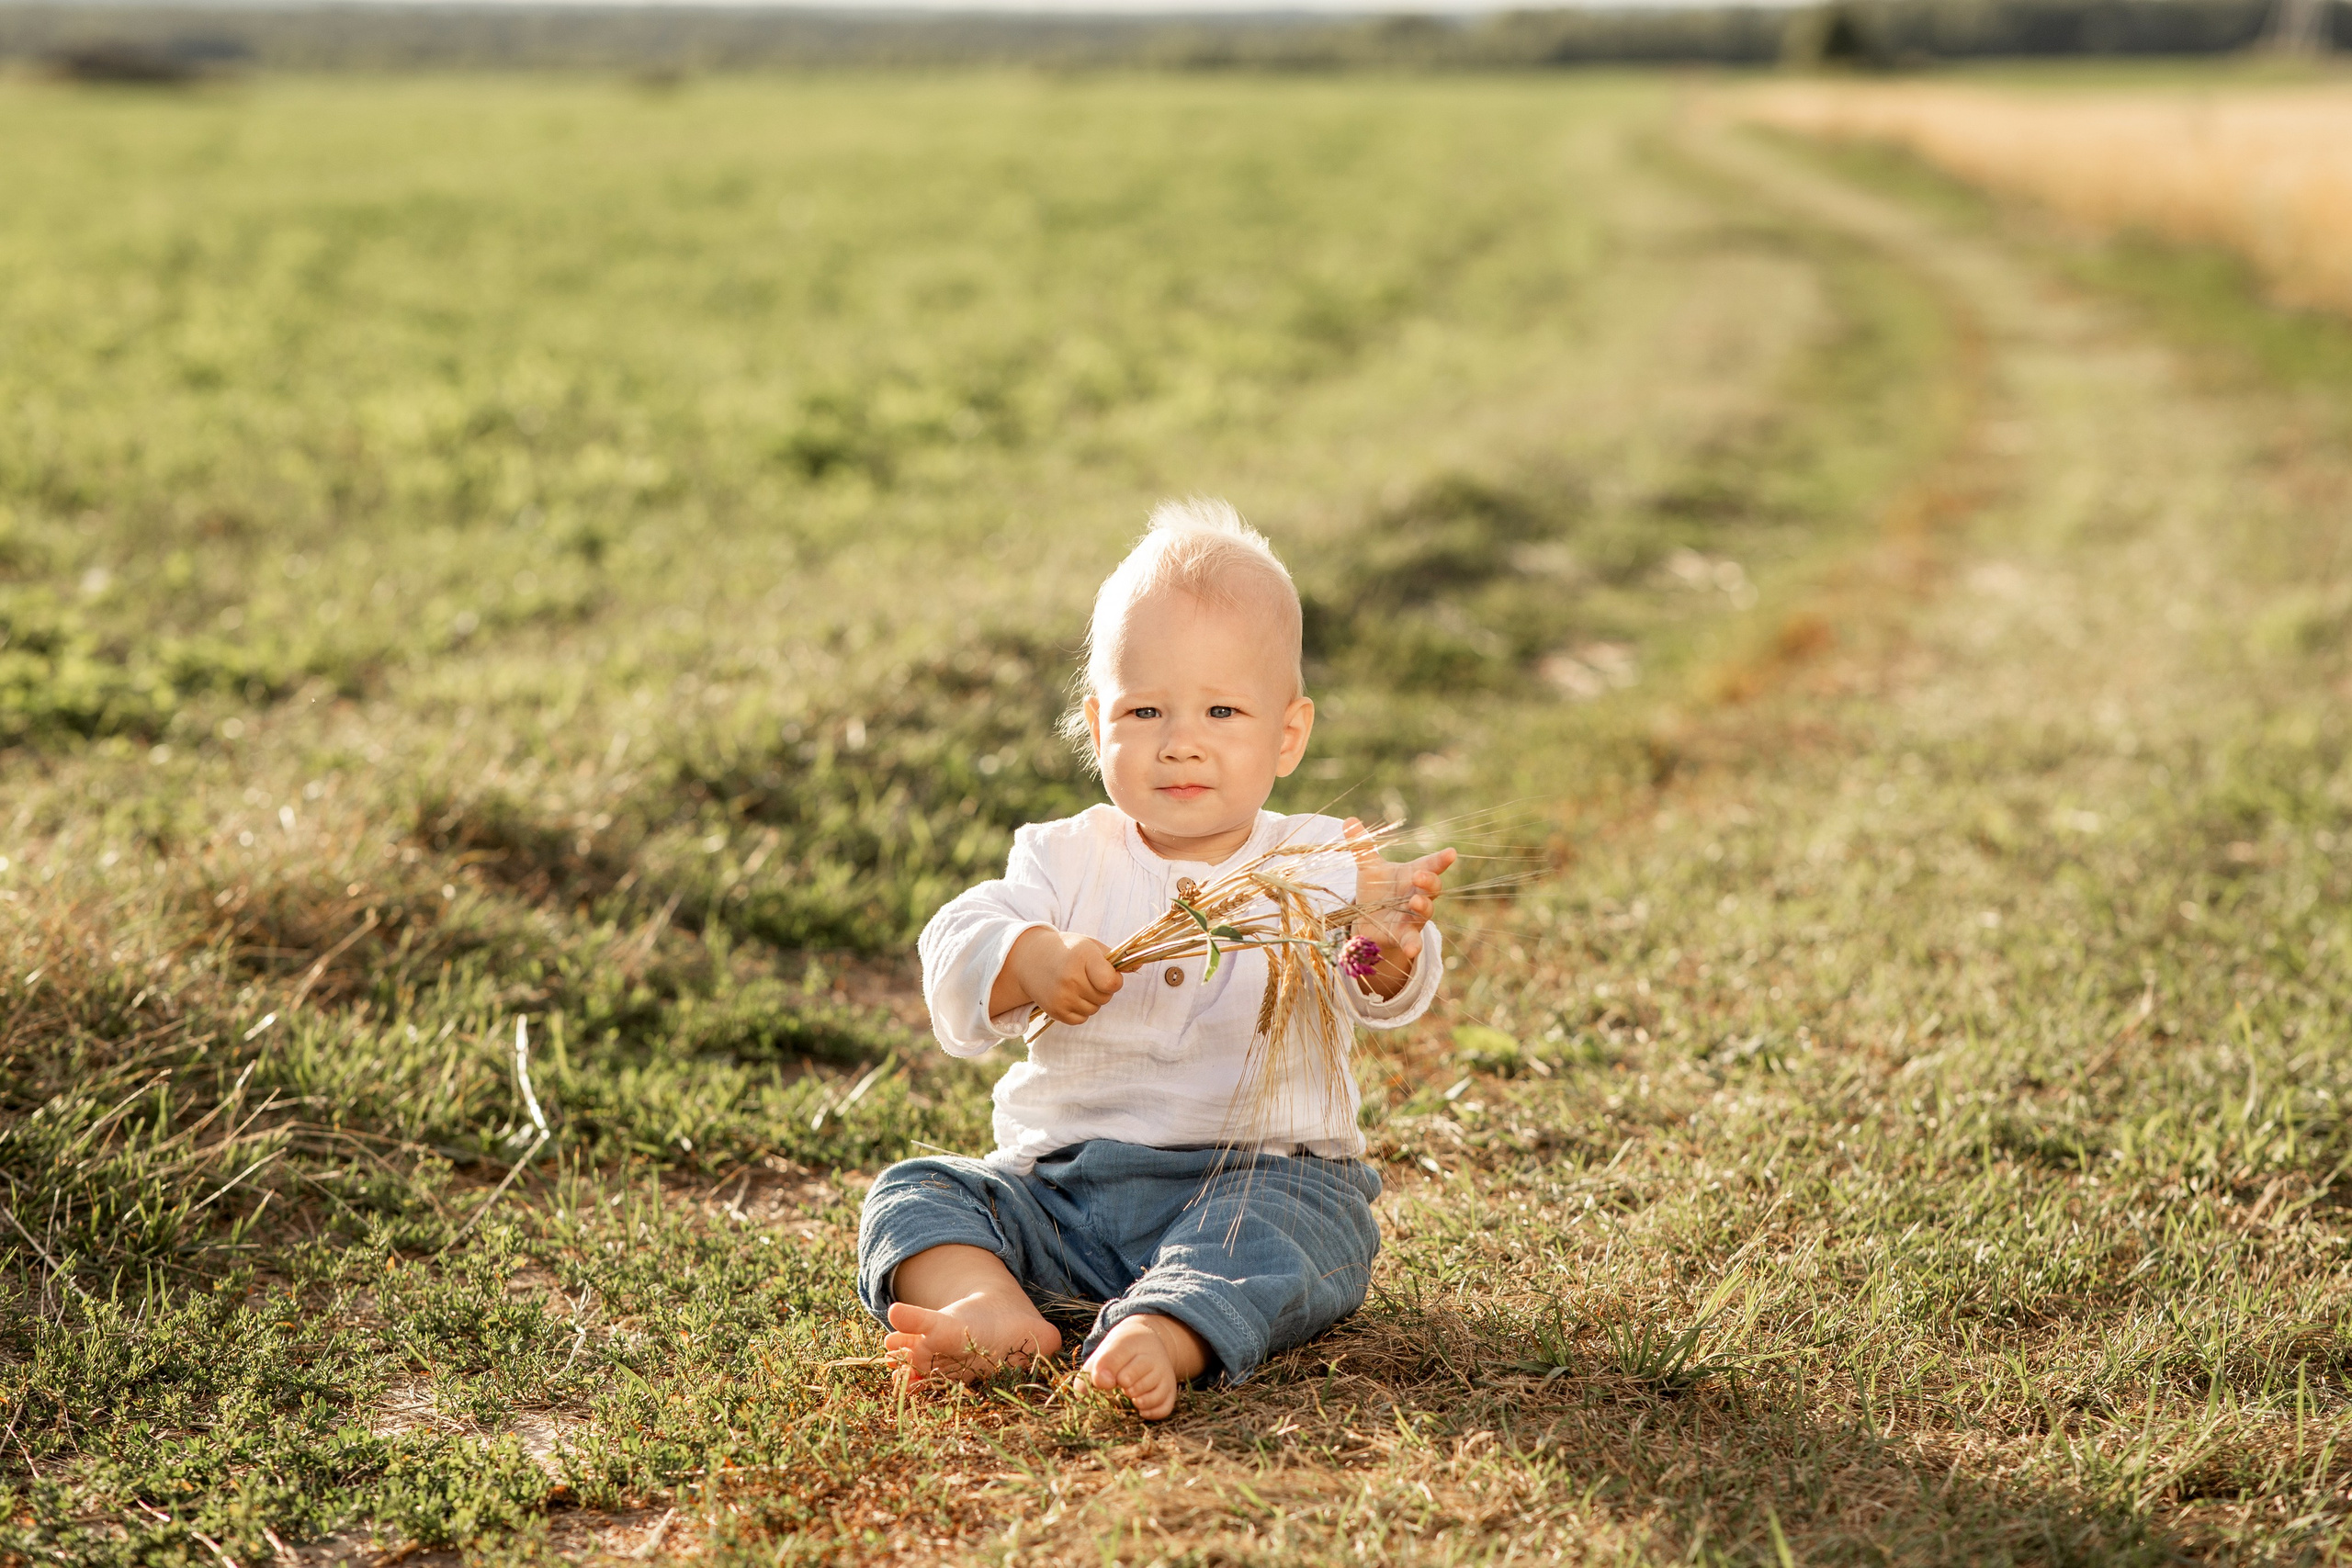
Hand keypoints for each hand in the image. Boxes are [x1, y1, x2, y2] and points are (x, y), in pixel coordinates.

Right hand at [993, 927, 1123, 1024]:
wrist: (1031, 959)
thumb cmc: (1068, 950)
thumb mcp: (1090, 946)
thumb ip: (1114, 958)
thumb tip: (1138, 966)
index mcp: (1082, 957)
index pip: (1112, 983)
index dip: (1114, 980)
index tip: (1107, 973)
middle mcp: (1070, 978)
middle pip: (1105, 997)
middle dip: (1102, 989)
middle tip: (1087, 976)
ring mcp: (1061, 997)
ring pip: (1094, 1009)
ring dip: (1091, 999)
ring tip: (1077, 984)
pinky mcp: (1055, 1011)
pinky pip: (1081, 1018)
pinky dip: (1080, 1009)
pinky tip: (1069, 994)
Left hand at [1343, 818, 1455, 1000]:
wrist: (1370, 921)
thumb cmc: (1377, 890)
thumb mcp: (1369, 868)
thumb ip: (1362, 846)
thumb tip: (1348, 821)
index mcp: (1412, 874)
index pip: (1431, 865)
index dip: (1441, 859)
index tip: (1451, 852)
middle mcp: (1417, 894)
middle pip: (1432, 887)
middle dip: (1429, 881)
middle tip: (1420, 875)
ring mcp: (1413, 916)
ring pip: (1426, 912)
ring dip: (1423, 907)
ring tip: (1414, 902)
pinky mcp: (1404, 935)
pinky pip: (1412, 940)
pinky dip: (1413, 945)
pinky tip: (1412, 950)